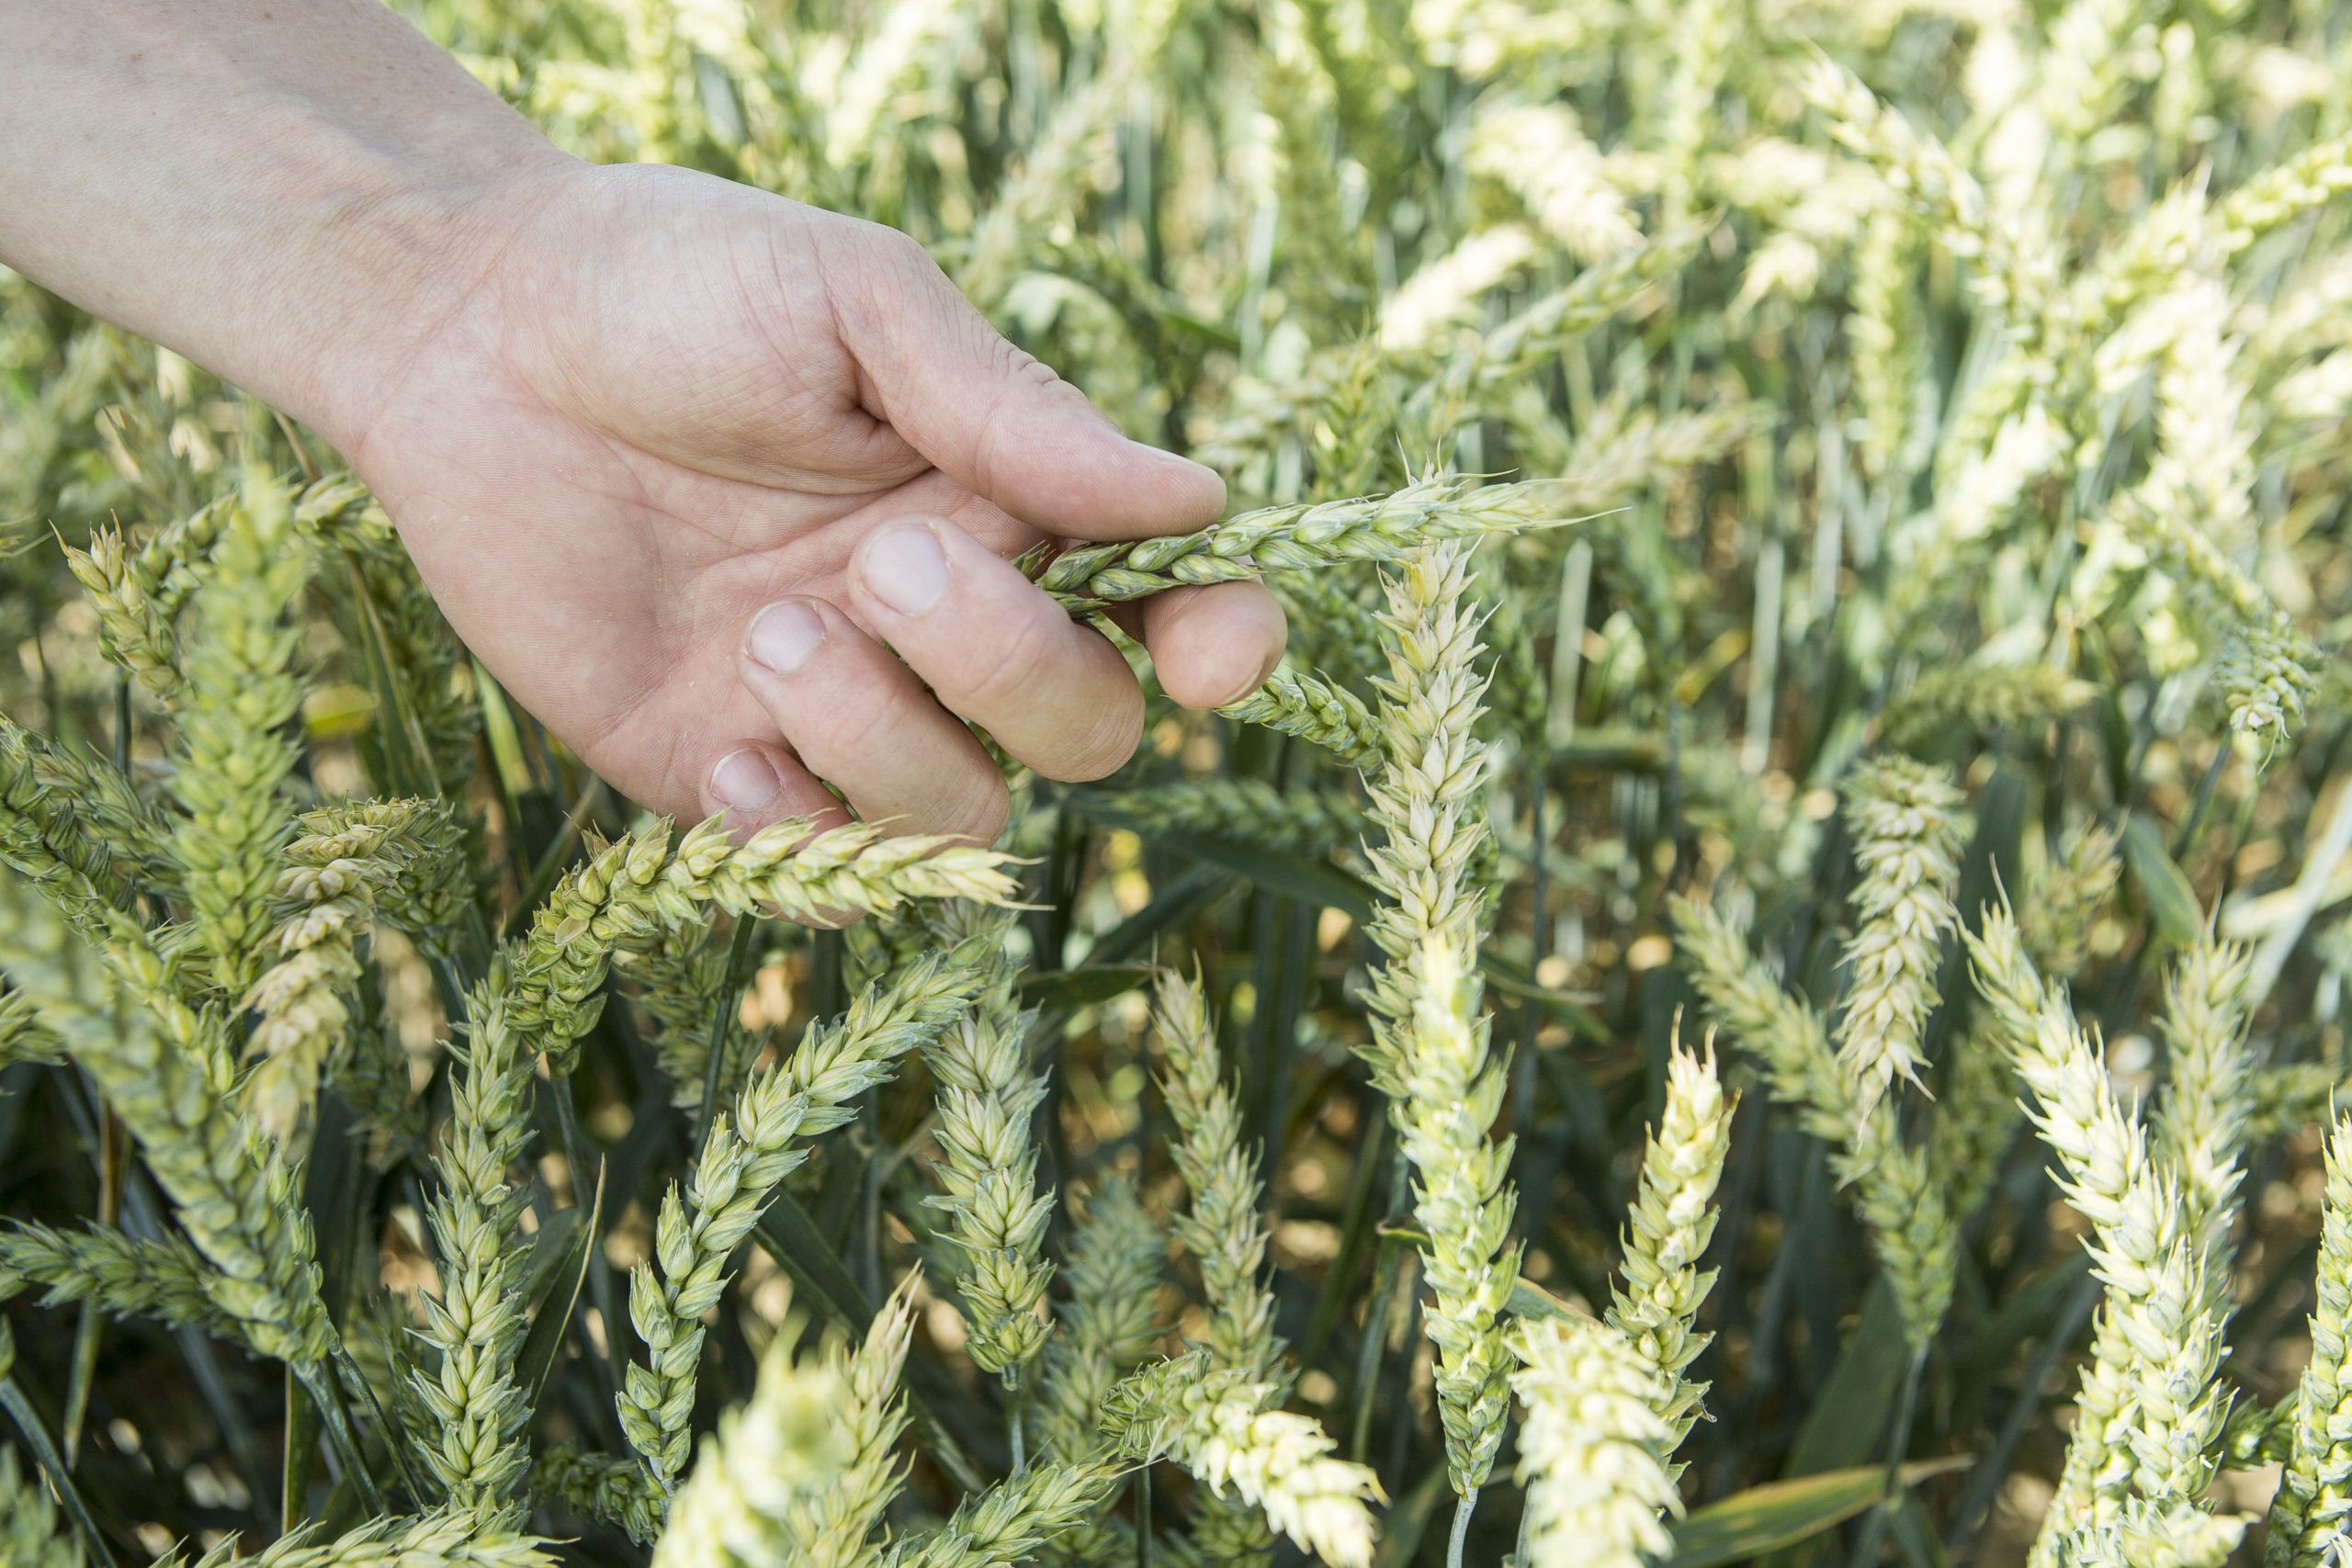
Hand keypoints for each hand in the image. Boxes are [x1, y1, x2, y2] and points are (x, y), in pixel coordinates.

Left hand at [334, 161, 1284, 842]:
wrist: (460, 335)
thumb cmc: (675, 282)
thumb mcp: (858, 304)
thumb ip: (1015, 413)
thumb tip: (1197, 500)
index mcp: (1008, 504)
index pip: (1166, 606)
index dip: (1219, 645)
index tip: (1210, 656)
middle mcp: (946, 623)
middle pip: (1083, 729)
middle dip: (1005, 665)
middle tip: (876, 561)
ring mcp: (840, 709)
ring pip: (962, 811)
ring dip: (883, 736)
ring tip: (764, 632)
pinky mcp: (722, 775)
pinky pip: (819, 873)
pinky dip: (797, 838)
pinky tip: (726, 749)